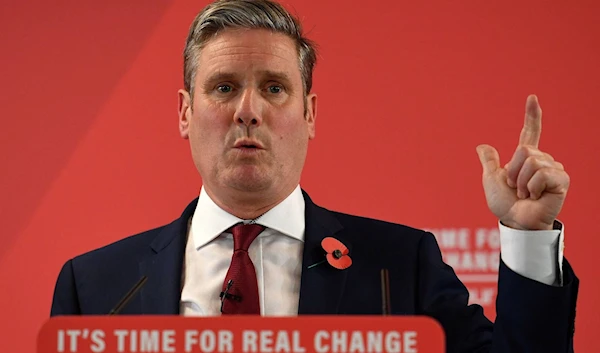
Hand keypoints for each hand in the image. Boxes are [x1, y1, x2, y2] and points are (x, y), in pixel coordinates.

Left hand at [476, 95, 569, 229]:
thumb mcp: (491, 180)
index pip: (529, 132)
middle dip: (514, 172)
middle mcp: (542, 161)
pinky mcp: (561, 180)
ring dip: (522, 182)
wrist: (515, 222)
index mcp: (526, 159)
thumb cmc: (505, 204)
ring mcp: (553, 170)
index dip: (531, 115)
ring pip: (532, 161)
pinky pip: (541, 173)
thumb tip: (482, 146)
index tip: (532, 98)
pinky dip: (532, 187)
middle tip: (516, 189)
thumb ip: (489, 163)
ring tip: (526, 194)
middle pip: (524, 150)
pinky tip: (536, 196)